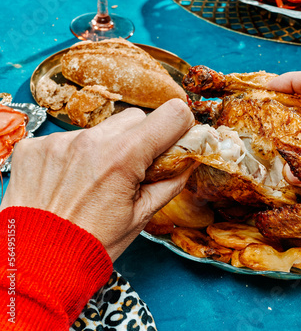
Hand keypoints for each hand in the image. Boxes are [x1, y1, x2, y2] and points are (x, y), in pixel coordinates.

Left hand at [0, 99, 194, 260]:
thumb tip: (188, 159)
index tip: (175, 140)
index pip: (172, 114)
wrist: (37, 262)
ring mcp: (59, 141)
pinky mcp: (35, 146)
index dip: (180, 126)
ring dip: (108, 146)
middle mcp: (90, 141)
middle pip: (136, 117)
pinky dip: (77, 154)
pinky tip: (72, 180)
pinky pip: (70, 138)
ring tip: (98, 179)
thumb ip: (171, 181)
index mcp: (123, 157)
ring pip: (102, 128)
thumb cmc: (93, 243)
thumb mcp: (142, 216)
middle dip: (142, 138)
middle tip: (134, 169)